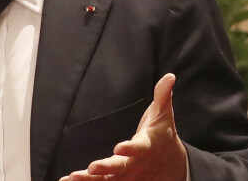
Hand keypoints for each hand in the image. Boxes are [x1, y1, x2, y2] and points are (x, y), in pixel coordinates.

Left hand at [59, 73, 186, 180]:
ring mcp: (129, 176)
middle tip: (91, 168)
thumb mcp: (164, 114)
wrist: (176, 166)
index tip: (119, 148)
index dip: (130, 148)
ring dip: (90, 180)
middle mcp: (137, 164)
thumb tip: (169, 76)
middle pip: (121, 169)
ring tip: (72, 178)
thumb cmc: (163, 135)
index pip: (139, 148)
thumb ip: (163, 95)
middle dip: (106, 168)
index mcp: (148, 146)